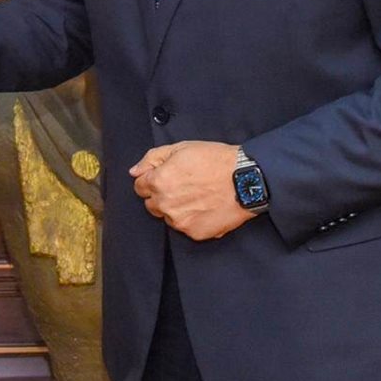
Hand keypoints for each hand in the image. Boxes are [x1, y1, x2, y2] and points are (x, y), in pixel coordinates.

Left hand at [129, 141, 255, 240]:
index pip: (140, 187)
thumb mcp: (180, 148)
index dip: (151, 179)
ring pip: (168, 217)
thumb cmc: (215, 160)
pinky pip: (185, 227)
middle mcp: (165, 204)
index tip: (166, 177)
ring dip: (176, 209)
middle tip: (183, 186)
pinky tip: (205, 206)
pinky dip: (192, 219)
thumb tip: (134, 171)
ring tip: (197, 196)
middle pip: (151, 204)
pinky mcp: (195, 233)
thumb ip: (152, 159)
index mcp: (158, 182)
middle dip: (161, 195)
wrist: (246, 179)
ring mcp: (180, 221)